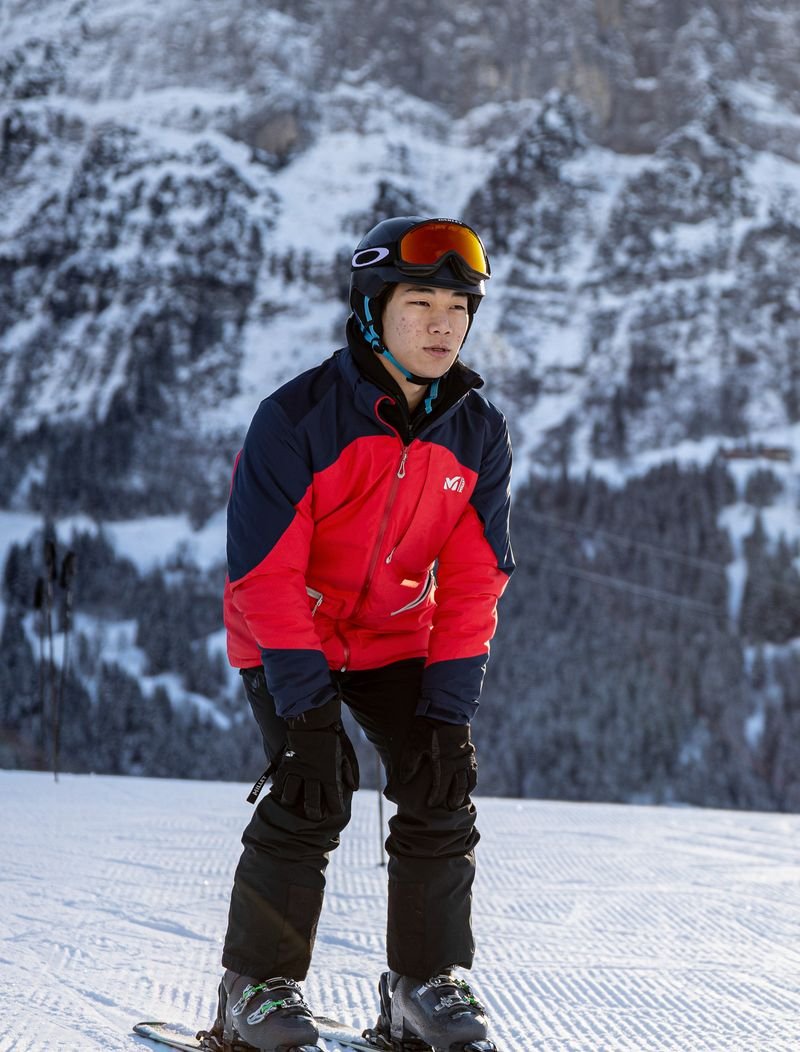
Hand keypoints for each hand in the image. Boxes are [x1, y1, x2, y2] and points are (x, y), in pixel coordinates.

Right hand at [271, 699, 359, 820]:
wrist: (315, 719)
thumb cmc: (333, 737)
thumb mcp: (346, 753)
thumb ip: (350, 771)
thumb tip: (353, 788)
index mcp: (330, 774)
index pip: (333, 800)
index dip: (335, 808)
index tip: (335, 812)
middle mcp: (313, 776)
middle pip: (311, 804)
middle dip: (313, 813)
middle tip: (315, 816)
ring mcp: (299, 771)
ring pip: (290, 796)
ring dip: (292, 802)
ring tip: (294, 803)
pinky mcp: (287, 763)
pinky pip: (279, 783)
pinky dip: (279, 790)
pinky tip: (281, 792)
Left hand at [398, 716, 476, 809]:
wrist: (447, 709)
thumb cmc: (428, 727)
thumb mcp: (414, 743)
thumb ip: (409, 763)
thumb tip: (403, 780)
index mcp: (444, 765)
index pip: (440, 789)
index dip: (435, 799)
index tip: (430, 807)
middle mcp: (458, 765)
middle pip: (458, 789)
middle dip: (453, 801)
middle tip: (449, 810)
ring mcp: (466, 758)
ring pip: (469, 782)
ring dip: (464, 793)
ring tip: (459, 802)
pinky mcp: (470, 751)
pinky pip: (473, 771)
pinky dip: (471, 781)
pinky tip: (468, 784)